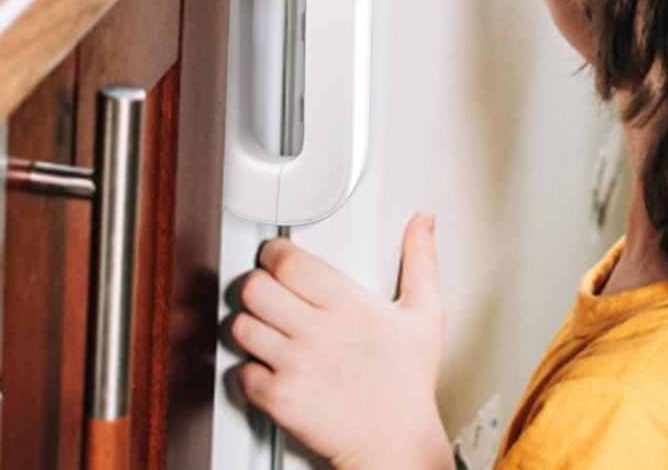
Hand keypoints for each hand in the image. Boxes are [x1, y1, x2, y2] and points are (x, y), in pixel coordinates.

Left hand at [231, 218, 452, 469]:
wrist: (396, 444)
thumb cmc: (408, 385)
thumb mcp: (425, 314)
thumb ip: (420, 260)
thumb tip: (423, 223)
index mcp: (347, 304)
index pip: (288, 261)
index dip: (274, 254)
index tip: (277, 258)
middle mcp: (316, 331)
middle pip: (255, 288)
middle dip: (256, 286)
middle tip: (267, 293)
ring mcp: (295, 366)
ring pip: (242, 327)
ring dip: (250, 326)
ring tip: (266, 330)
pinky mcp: (280, 400)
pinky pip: (242, 372)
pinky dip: (249, 370)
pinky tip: (269, 368)